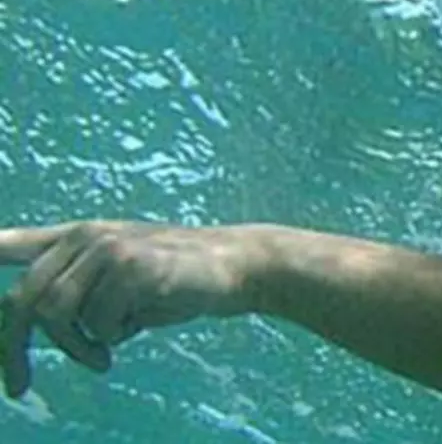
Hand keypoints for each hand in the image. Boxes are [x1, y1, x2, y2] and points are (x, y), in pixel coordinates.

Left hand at [0, 221, 266, 397]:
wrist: (237, 265)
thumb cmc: (175, 279)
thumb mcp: (117, 279)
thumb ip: (75, 291)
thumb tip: (27, 325)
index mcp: (76, 237)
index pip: (10, 244)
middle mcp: (85, 236)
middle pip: (23, 300)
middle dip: (13, 351)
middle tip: (17, 387)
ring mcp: (108, 247)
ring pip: (55, 314)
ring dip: (76, 347)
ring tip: (102, 356)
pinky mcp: (132, 265)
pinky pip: (98, 322)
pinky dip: (112, 338)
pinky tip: (135, 328)